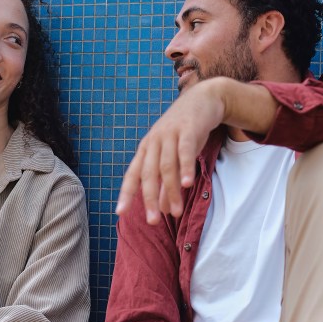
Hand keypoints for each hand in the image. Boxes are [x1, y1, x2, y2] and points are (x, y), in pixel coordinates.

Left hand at [115, 79, 278, 224]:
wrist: (203, 99)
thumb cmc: (185, 133)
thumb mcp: (173, 157)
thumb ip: (167, 183)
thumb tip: (163, 210)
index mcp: (146, 150)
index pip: (133, 174)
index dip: (126, 193)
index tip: (119, 213)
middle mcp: (153, 142)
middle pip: (147, 174)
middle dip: (149, 199)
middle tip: (153, 222)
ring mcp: (170, 135)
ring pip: (166, 166)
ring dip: (171, 191)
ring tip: (176, 212)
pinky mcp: (188, 130)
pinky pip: (186, 151)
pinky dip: (186, 168)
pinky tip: (188, 185)